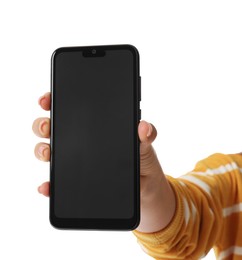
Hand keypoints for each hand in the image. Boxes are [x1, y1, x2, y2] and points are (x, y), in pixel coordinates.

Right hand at [32, 92, 163, 196]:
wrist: (144, 187)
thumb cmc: (141, 160)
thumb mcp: (145, 145)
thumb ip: (147, 134)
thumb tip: (144, 127)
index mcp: (94, 126)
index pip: (69, 109)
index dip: (54, 100)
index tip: (47, 99)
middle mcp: (79, 141)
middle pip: (52, 128)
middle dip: (42, 124)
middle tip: (47, 127)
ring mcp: (74, 161)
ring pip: (48, 151)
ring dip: (41, 151)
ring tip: (48, 154)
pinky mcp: (75, 181)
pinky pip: (56, 182)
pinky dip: (48, 184)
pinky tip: (48, 186)